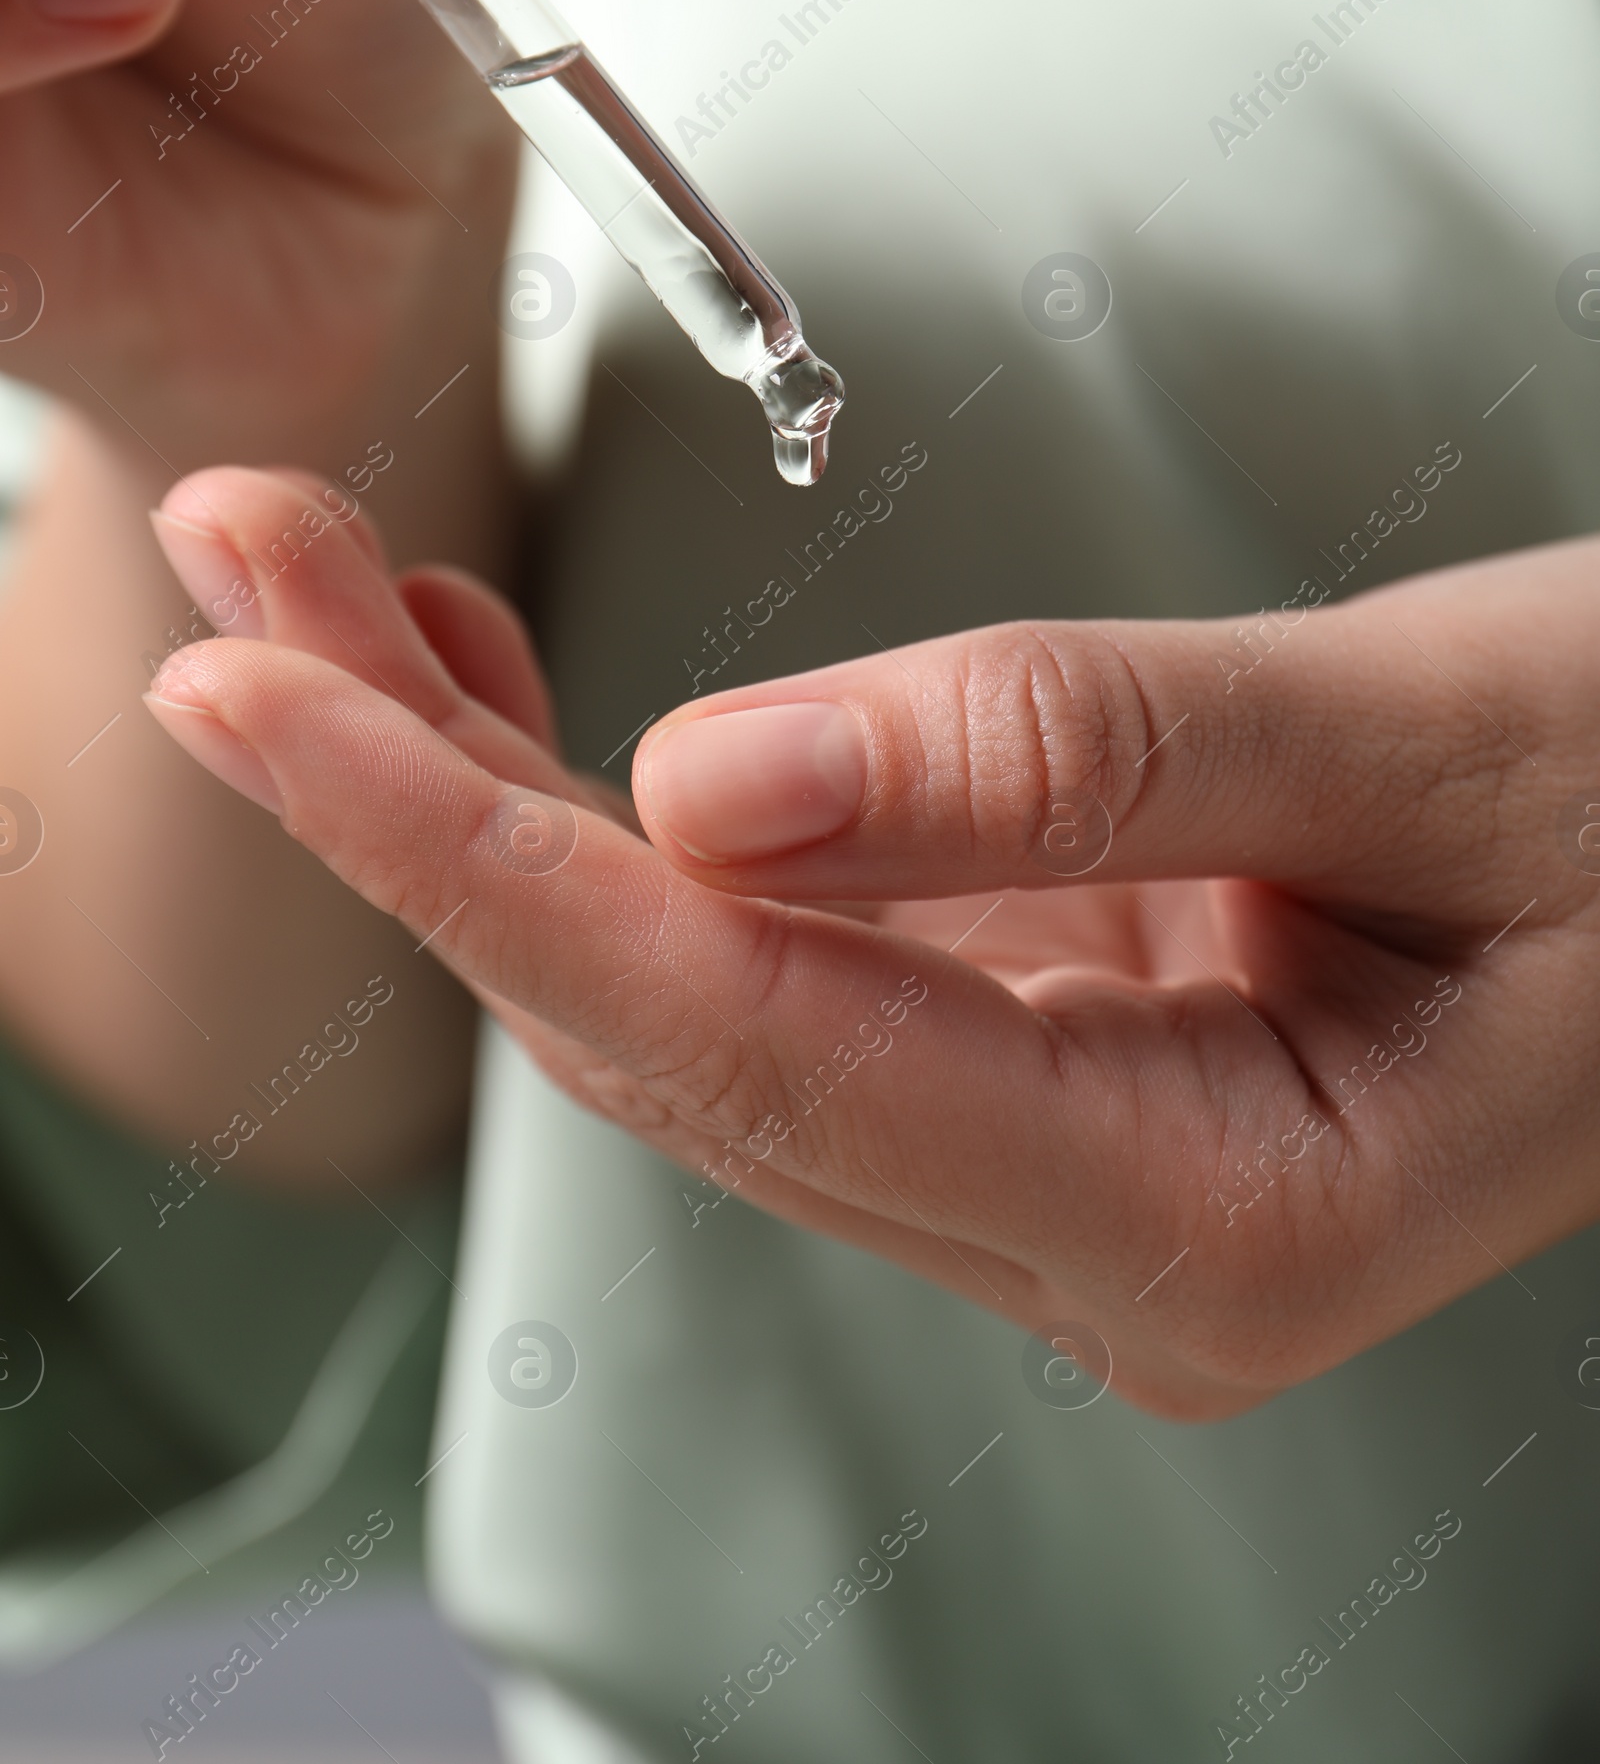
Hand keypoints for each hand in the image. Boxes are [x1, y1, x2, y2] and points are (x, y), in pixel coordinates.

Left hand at [140, 467, 1599, 1416]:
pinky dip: (609, 810)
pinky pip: (768, 944)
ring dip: (481, 792)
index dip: (477, 866)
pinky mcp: (1033, 1049)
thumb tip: (719, 781)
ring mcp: (1048, 1153)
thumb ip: (1083, 762)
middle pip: (666, 1027)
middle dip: (420, 804)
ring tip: (307, 594)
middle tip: (238, 582)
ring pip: (684, 991)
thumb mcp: (1426, 743)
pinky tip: (478, 691)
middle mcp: (1092, 1228)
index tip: (266, 703)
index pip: (747, 1041)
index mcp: (1210, 1217)